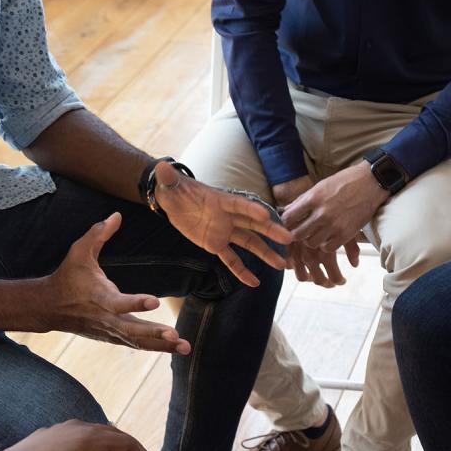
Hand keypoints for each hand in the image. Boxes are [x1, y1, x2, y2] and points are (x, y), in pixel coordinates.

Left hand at [0, 420, 148, 450]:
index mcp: (89, 436)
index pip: (125, 440)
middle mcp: (79, 425)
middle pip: (113, 432)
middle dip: (128, 445)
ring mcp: (64, 426)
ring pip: (96, 431)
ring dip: (110, 442)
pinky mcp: (52, 432)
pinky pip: (80, 433)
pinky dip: (92, 442)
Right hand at [43, 213, 190, 353]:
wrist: (49, 307)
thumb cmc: (68, 276)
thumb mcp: (79, 251)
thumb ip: (98, 233)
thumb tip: (117, 214)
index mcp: (99, 298)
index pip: (119, 303)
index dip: (136, 303)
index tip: (155, 301)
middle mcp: (106, 318)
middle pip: (132, 330)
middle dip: (154, 334)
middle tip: (175, 335)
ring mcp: (110, 331)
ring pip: (137, 341)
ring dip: (161, 346)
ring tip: (185, 347)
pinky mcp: (113, 337)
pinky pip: (136, 344)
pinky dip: (155, 347)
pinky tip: (175, 348)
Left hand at [154, 162, 291, 286]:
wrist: (173, 200)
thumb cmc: (174, 189)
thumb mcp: (169, 183)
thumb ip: (168, 178)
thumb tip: (161, 168)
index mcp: (220, 200)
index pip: (238, 205)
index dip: (251, 209)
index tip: (266, 215)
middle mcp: (227, 216)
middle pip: (253, 224)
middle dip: (270, 231)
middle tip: (289, 238)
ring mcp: (224, 231)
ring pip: (249, 243)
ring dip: (265, 254)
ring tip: (282, 263)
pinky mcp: (216, 244)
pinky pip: (231, 259)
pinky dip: (241, 271)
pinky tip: (255, 283)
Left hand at [272, 176, 359, 287]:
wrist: (371, 182)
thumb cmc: (345, 181)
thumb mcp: (321, 186)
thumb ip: (304, 199)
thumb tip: (286, 210)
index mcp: (313, 198)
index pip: (288, 217)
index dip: (286, 222)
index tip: (290, 223)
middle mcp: (322, 213)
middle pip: (298, 234)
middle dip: (298, 234)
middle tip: (302, 231)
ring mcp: (334, 225)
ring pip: (312, 243)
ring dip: (312, 240)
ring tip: (317, 234)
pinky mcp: (346, 233)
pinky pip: (328, 248)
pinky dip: (326, 245)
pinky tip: (329, 237)